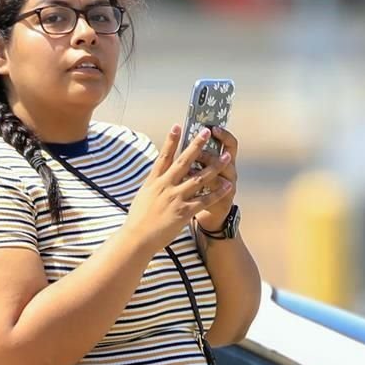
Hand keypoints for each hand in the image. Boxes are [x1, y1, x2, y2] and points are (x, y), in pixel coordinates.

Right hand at [125, 124, 233, 252]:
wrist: (137, 238)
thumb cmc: (138, 218)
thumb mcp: (143, 195)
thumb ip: (154, 183)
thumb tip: (159, 173)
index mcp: (154, 181)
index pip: (164, 156)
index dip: (171, 140)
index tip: (178, 126)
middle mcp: (165, 186)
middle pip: (184, 162)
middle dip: (196, 145)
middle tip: (207, 132)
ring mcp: (175, 198)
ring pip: (199, 178)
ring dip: (215, 166)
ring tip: (227, 156)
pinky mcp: (183, 212)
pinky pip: (204, 200)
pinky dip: (217, 192)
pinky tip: (227, 185)